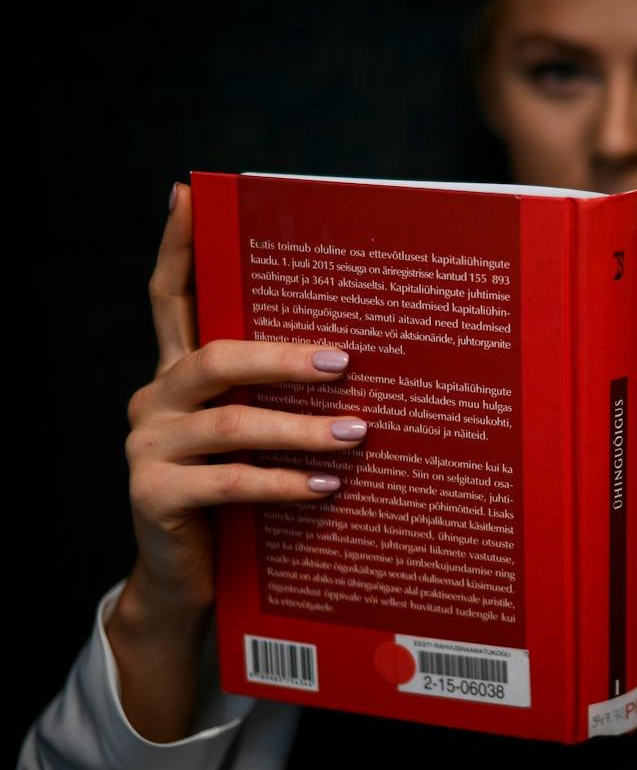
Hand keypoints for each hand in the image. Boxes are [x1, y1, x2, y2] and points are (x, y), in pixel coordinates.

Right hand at [121, 181, 369, 615]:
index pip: (170, 297)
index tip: (188, 192)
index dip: (177, 245)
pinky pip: (229, 480)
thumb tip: (355, 355)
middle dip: (283, 354)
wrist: (192, 577)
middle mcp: (154, 398)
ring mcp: (147, 445)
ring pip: (229, 420)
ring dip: (300, 426)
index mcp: (177, 372)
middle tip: (344, 360)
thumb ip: (275, 393)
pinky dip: (284, 482)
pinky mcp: (152, 494)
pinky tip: (327, 486)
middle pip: (215, 355)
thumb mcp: (254, 433)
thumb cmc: (238, 492)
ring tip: (357, 431)